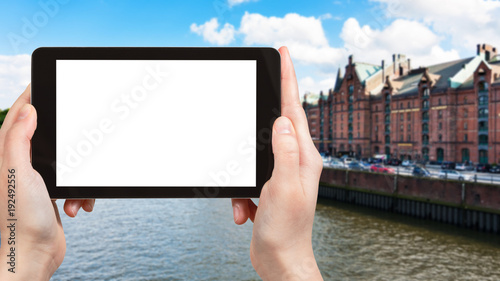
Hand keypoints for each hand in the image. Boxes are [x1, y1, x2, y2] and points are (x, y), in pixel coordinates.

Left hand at [0, 85, 94, 280]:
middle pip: (49, 135)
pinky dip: (82, 192)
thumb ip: (18, 140)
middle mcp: (23, 164)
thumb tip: (27, 110)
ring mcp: (39, 179)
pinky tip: (79, 204)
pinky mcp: (54, 192)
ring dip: (79, 175)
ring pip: (68, 160)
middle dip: (69, 139)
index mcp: (11, 155)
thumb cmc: (21, 218)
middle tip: (80, 132)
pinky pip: (75, 181)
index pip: (20, 116)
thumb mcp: (17, 173)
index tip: (44, 82)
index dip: (32, 97)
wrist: (33, 253)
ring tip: (75, 194)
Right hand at [231, 47, 323, 279]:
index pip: (294, 110)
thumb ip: (284, 153)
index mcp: (304, 157)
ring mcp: (282, 173)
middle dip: (263, 113)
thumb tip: (282, 121)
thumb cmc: (287, 230)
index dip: (288, 80)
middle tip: (258, 91)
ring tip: (247, 204)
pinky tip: (245, 212)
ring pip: (255, 154)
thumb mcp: (283, 188)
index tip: (284, 55)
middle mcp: (296, 161)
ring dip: (243, 177)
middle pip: (276, 124)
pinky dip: (240, 194)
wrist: (280, 261)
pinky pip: (247, 177)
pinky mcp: (268, 185)